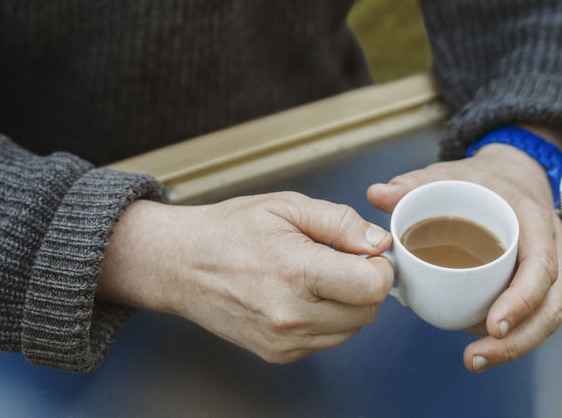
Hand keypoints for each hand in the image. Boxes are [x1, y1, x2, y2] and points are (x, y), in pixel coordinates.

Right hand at [97, 191, 393, 362]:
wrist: (182, 264)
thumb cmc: (230, 229)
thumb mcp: (285, 206)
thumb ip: (338, 222)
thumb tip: (377, 240)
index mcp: (296, 272)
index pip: (372, 287)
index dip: (379, 266)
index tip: (367, 251)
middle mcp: (292, 315)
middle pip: (367, 312)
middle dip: (365, 283)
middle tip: (340, 257)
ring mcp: (285, 341)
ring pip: (350, 330)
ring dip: (347, 303)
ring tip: (316, 273)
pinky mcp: (279, 355)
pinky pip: (325, 340)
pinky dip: (326, 318)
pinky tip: (301, 293)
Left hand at [366, 144, 561, 371]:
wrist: (512, 175)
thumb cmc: (481, 179)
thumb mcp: (450, 173)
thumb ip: (414, 183)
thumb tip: (376, 194)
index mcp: (534, 218)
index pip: (541, 266)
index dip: (521, 300)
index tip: (492, 324)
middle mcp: (552, 247)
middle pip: (549, 305)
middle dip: (516, 340)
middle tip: (474, 356)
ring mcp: (552, 268)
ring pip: (546, 318)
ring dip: (513, 347)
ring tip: (474, 358)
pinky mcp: (541, 284)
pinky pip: (535, 316)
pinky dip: (512, 337)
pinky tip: (482, 346)